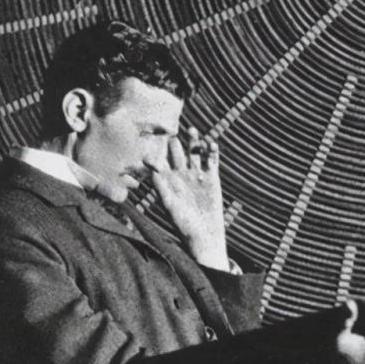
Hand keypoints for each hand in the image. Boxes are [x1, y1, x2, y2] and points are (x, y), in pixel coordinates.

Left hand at [151, 128, 228, 269]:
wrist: (204, 233)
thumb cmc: (183, 223)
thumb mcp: (169, 206)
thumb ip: (161, 188)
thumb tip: (152, 171)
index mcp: (167, 179)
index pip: (159, 160)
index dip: (157, 151)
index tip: (154, 142)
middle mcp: (181, 173)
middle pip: (176, 151)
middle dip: (174, 142)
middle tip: (172, 131)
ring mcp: (197, 173)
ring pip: (194, 152)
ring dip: (193, 141)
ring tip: (192, 130)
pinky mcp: (212, 177)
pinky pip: (212, 160)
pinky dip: (212, 152)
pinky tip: (211, 144)